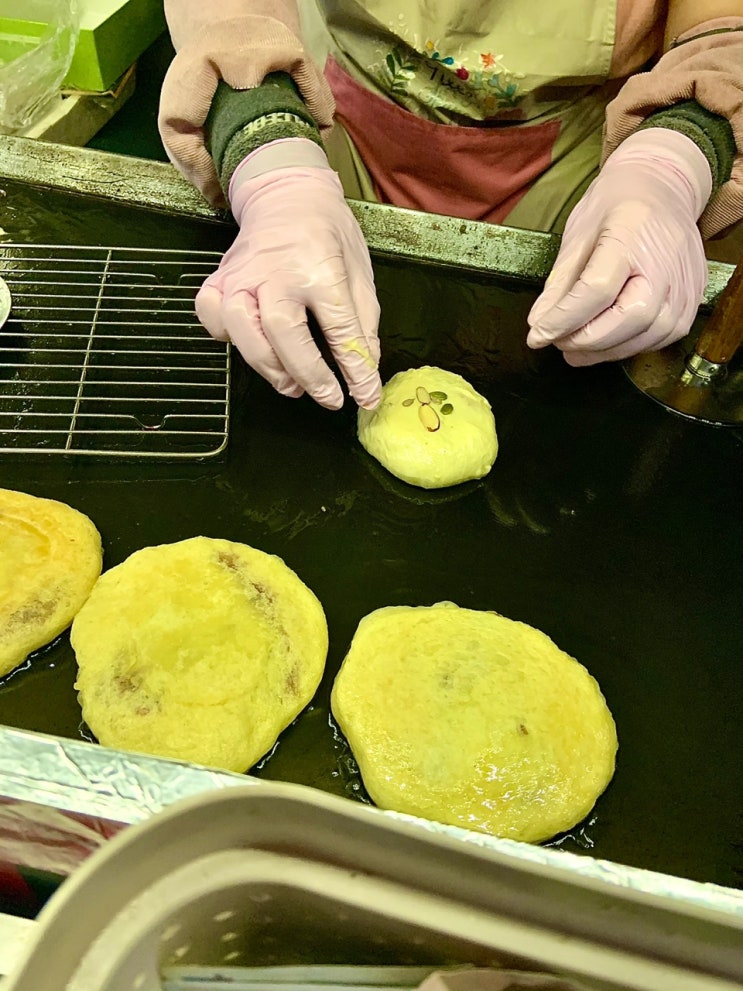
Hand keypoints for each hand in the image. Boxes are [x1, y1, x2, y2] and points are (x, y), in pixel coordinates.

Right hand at [196, 138, 380, 408]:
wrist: (286, 194)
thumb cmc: (328, 235)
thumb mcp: (359, 273)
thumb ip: (362, 324)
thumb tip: (366, 372)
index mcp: (320, 266)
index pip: (339, 327)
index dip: (354, 369)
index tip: (365, 397)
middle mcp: (276, 271)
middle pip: (283, 331)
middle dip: (307, 373)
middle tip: (327, 397)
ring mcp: (240, 275)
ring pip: (242, 328)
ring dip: (267, 364)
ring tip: (291, 384)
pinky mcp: (218, 280)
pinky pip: (212, 316)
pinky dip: (227, 339)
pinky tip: (252, 347)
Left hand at [526, 129, 711, 365]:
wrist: (664, 188)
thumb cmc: (616, 207)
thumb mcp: (579, 234)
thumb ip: (560, 283)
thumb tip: (539, 325)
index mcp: (633, 233)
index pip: (597, 290)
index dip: (564, 319)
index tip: (537, 336)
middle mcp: (667, 262)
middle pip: (628, 318)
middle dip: (585, 340)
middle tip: (558, 343)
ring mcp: (685, 285)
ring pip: (645, 337)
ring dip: (604, 350)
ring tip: (575, 347)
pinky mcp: (692, 303)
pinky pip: (659, 339)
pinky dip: (627, 347)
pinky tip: (605, 342)